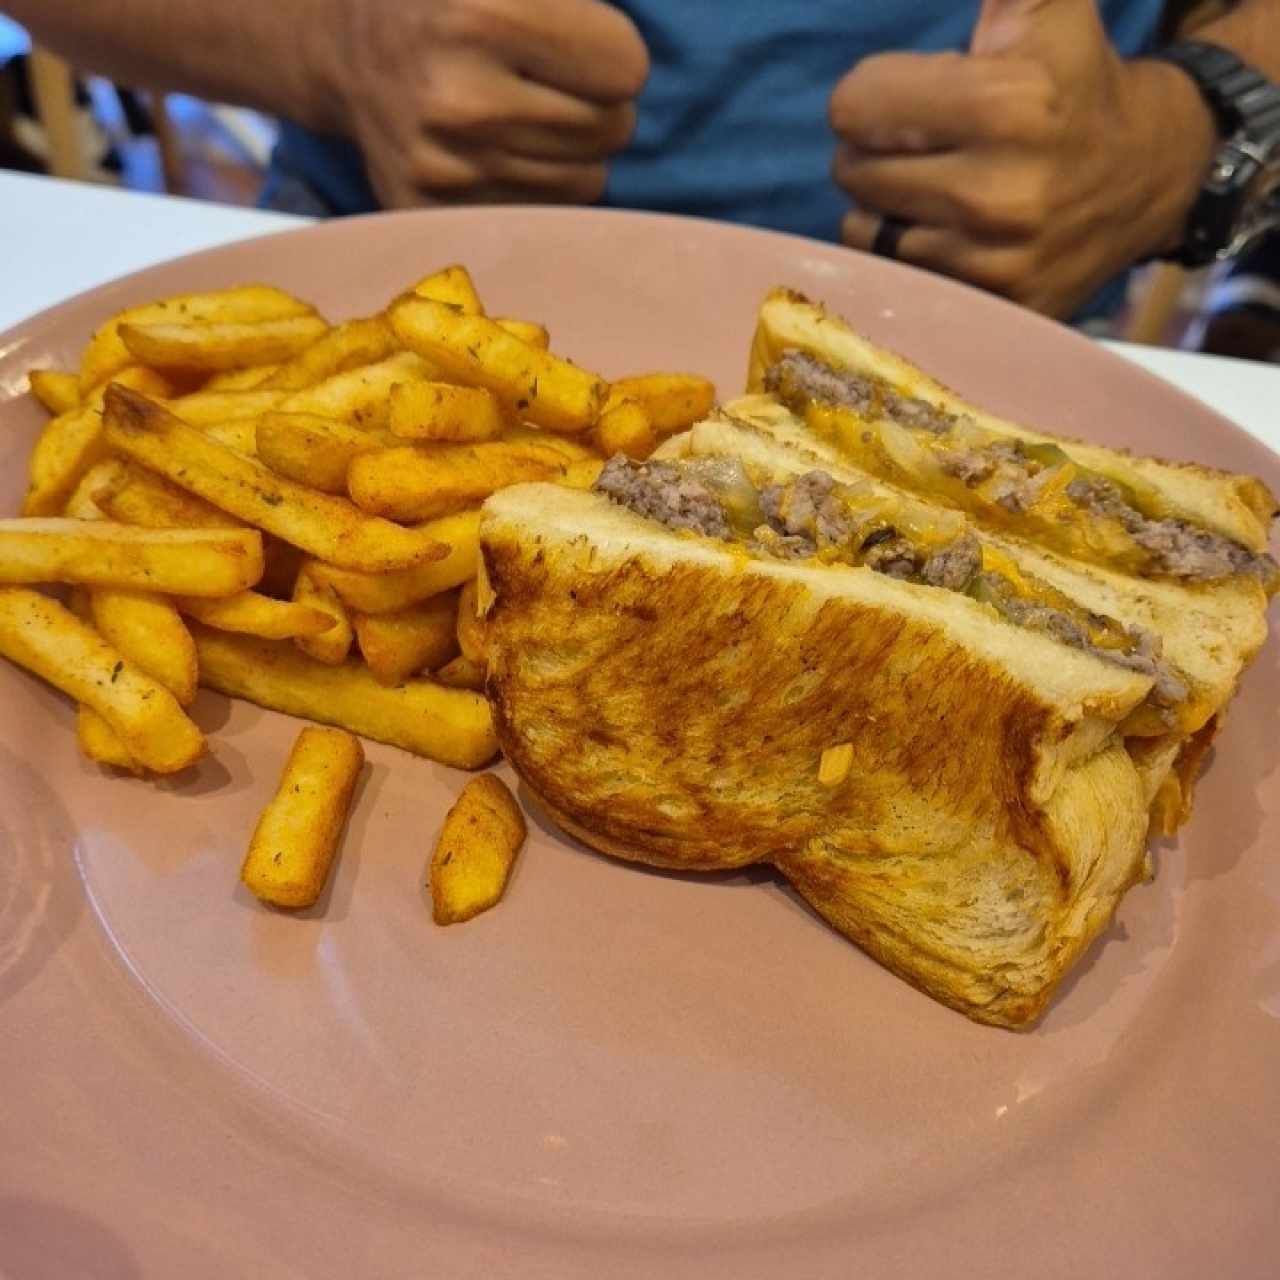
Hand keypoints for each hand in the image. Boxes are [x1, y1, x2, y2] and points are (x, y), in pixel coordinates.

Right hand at [308, 0, 648, 207]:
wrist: (339, 47)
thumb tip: (631, 58)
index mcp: (483, 13)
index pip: (625, 69)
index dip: (610, 51)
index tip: (576, 41)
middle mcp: (462, 100)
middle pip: (613, 129)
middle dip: (598, 104)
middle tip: (551, 81)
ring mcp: (445, 168)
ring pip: (585, 182)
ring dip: (571, 150)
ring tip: (522, 113)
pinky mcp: (434, 213)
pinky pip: (542, 215)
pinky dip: (534, 186)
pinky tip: (496, 149)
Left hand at [829, 0, 1217, 316]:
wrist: (1151, 177)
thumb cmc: (1078, 84)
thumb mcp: (1049, 11)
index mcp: (1008, 107)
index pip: (856, 107)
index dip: (870, 95)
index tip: (901, 97)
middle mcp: (997, 195)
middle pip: (852, 169)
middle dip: (871, 148)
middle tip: (917, 145)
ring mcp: (995, 265)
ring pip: (866, 230)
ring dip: (883, 206)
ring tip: (931, 188)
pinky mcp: (993, 310)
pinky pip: (897, 279)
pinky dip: (905, 255)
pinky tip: (943, 234)